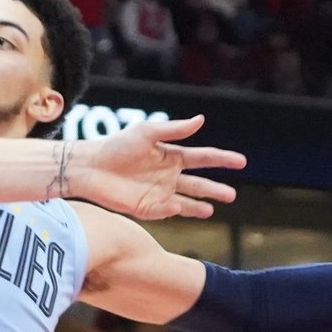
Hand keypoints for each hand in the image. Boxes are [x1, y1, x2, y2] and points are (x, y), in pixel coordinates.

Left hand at [70, 117, 243, 220]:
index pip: (202, 158)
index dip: (221, 159)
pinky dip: (179, 210)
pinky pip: (168, 211)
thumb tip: (201, 119)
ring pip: (187, 201)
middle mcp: (168, 176)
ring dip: (201, 205)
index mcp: (171, 156)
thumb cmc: (116, 146)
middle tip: (232, 194)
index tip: (241, 161)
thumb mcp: (146, 133)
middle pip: (199, 184)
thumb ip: (174, 129)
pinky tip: (189, 209)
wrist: (89, 167)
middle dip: (215, 189)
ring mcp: (159, 193)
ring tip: (214, 208)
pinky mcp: (147, 208)